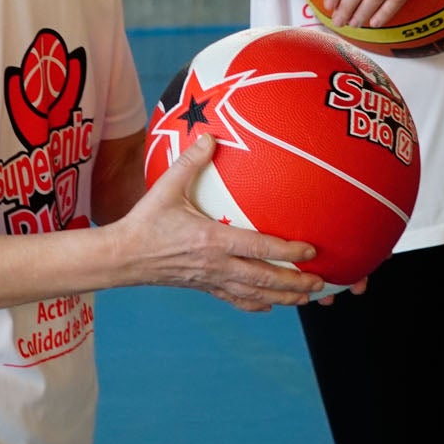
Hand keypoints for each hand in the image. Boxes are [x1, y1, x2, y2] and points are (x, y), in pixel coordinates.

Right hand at [117, 135, 324, 310]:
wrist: (122, 257)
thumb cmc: (144, 221)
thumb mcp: (166, 187)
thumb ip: (190, 162)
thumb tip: (210, 136)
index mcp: (212, 240)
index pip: (259, 248)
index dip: (288, 251)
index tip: (311, 251)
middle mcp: (216, 265)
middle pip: (265, 279)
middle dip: (296, 283)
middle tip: (320, 283)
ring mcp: (211, 280)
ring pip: (255, 295)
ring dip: (283, 298)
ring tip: (306, 299)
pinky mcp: (204, 287)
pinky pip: (235, 301)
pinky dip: (256, 305)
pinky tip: (269, 307)